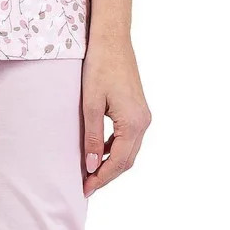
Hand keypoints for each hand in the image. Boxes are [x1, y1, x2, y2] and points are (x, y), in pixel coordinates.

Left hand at [81, 36, 151, 195]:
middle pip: (127, 160)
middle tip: (86, 186)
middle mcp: (144, 122)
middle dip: (107, 175)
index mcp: (133, 123)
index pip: (118, 162)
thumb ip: (92, 137)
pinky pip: (129, 138)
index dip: (101, 178)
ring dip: (112, 164)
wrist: (112, 39)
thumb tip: (92, 166)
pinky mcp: (138, 109)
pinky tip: (99, 152)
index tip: (85, 189)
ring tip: (90, 173)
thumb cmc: (99, 67)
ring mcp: (143, 116)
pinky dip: (115, 149)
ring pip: (129, 151)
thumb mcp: (90, 104)